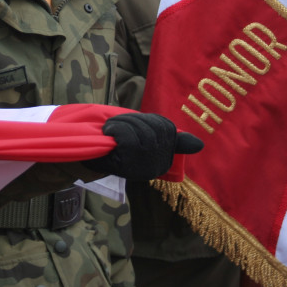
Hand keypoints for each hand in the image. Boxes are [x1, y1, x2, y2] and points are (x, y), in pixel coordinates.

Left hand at [82, 113, 202, 180]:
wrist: (86, 159)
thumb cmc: (117, 148)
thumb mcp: (145, 139)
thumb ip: (172, 139)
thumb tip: (200, 145)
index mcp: (162, 160)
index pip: (166, 128)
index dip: (149, 120)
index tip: (135, 123)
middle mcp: (156, 166)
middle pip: (154, 128)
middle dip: (133, 119)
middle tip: (117, 125)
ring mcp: (142, 166)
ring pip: (140, 131)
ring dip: (122, 123)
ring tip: (111, 130)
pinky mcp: (127, 165)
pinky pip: (127, 137)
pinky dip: (116, 129)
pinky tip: (109, 134)